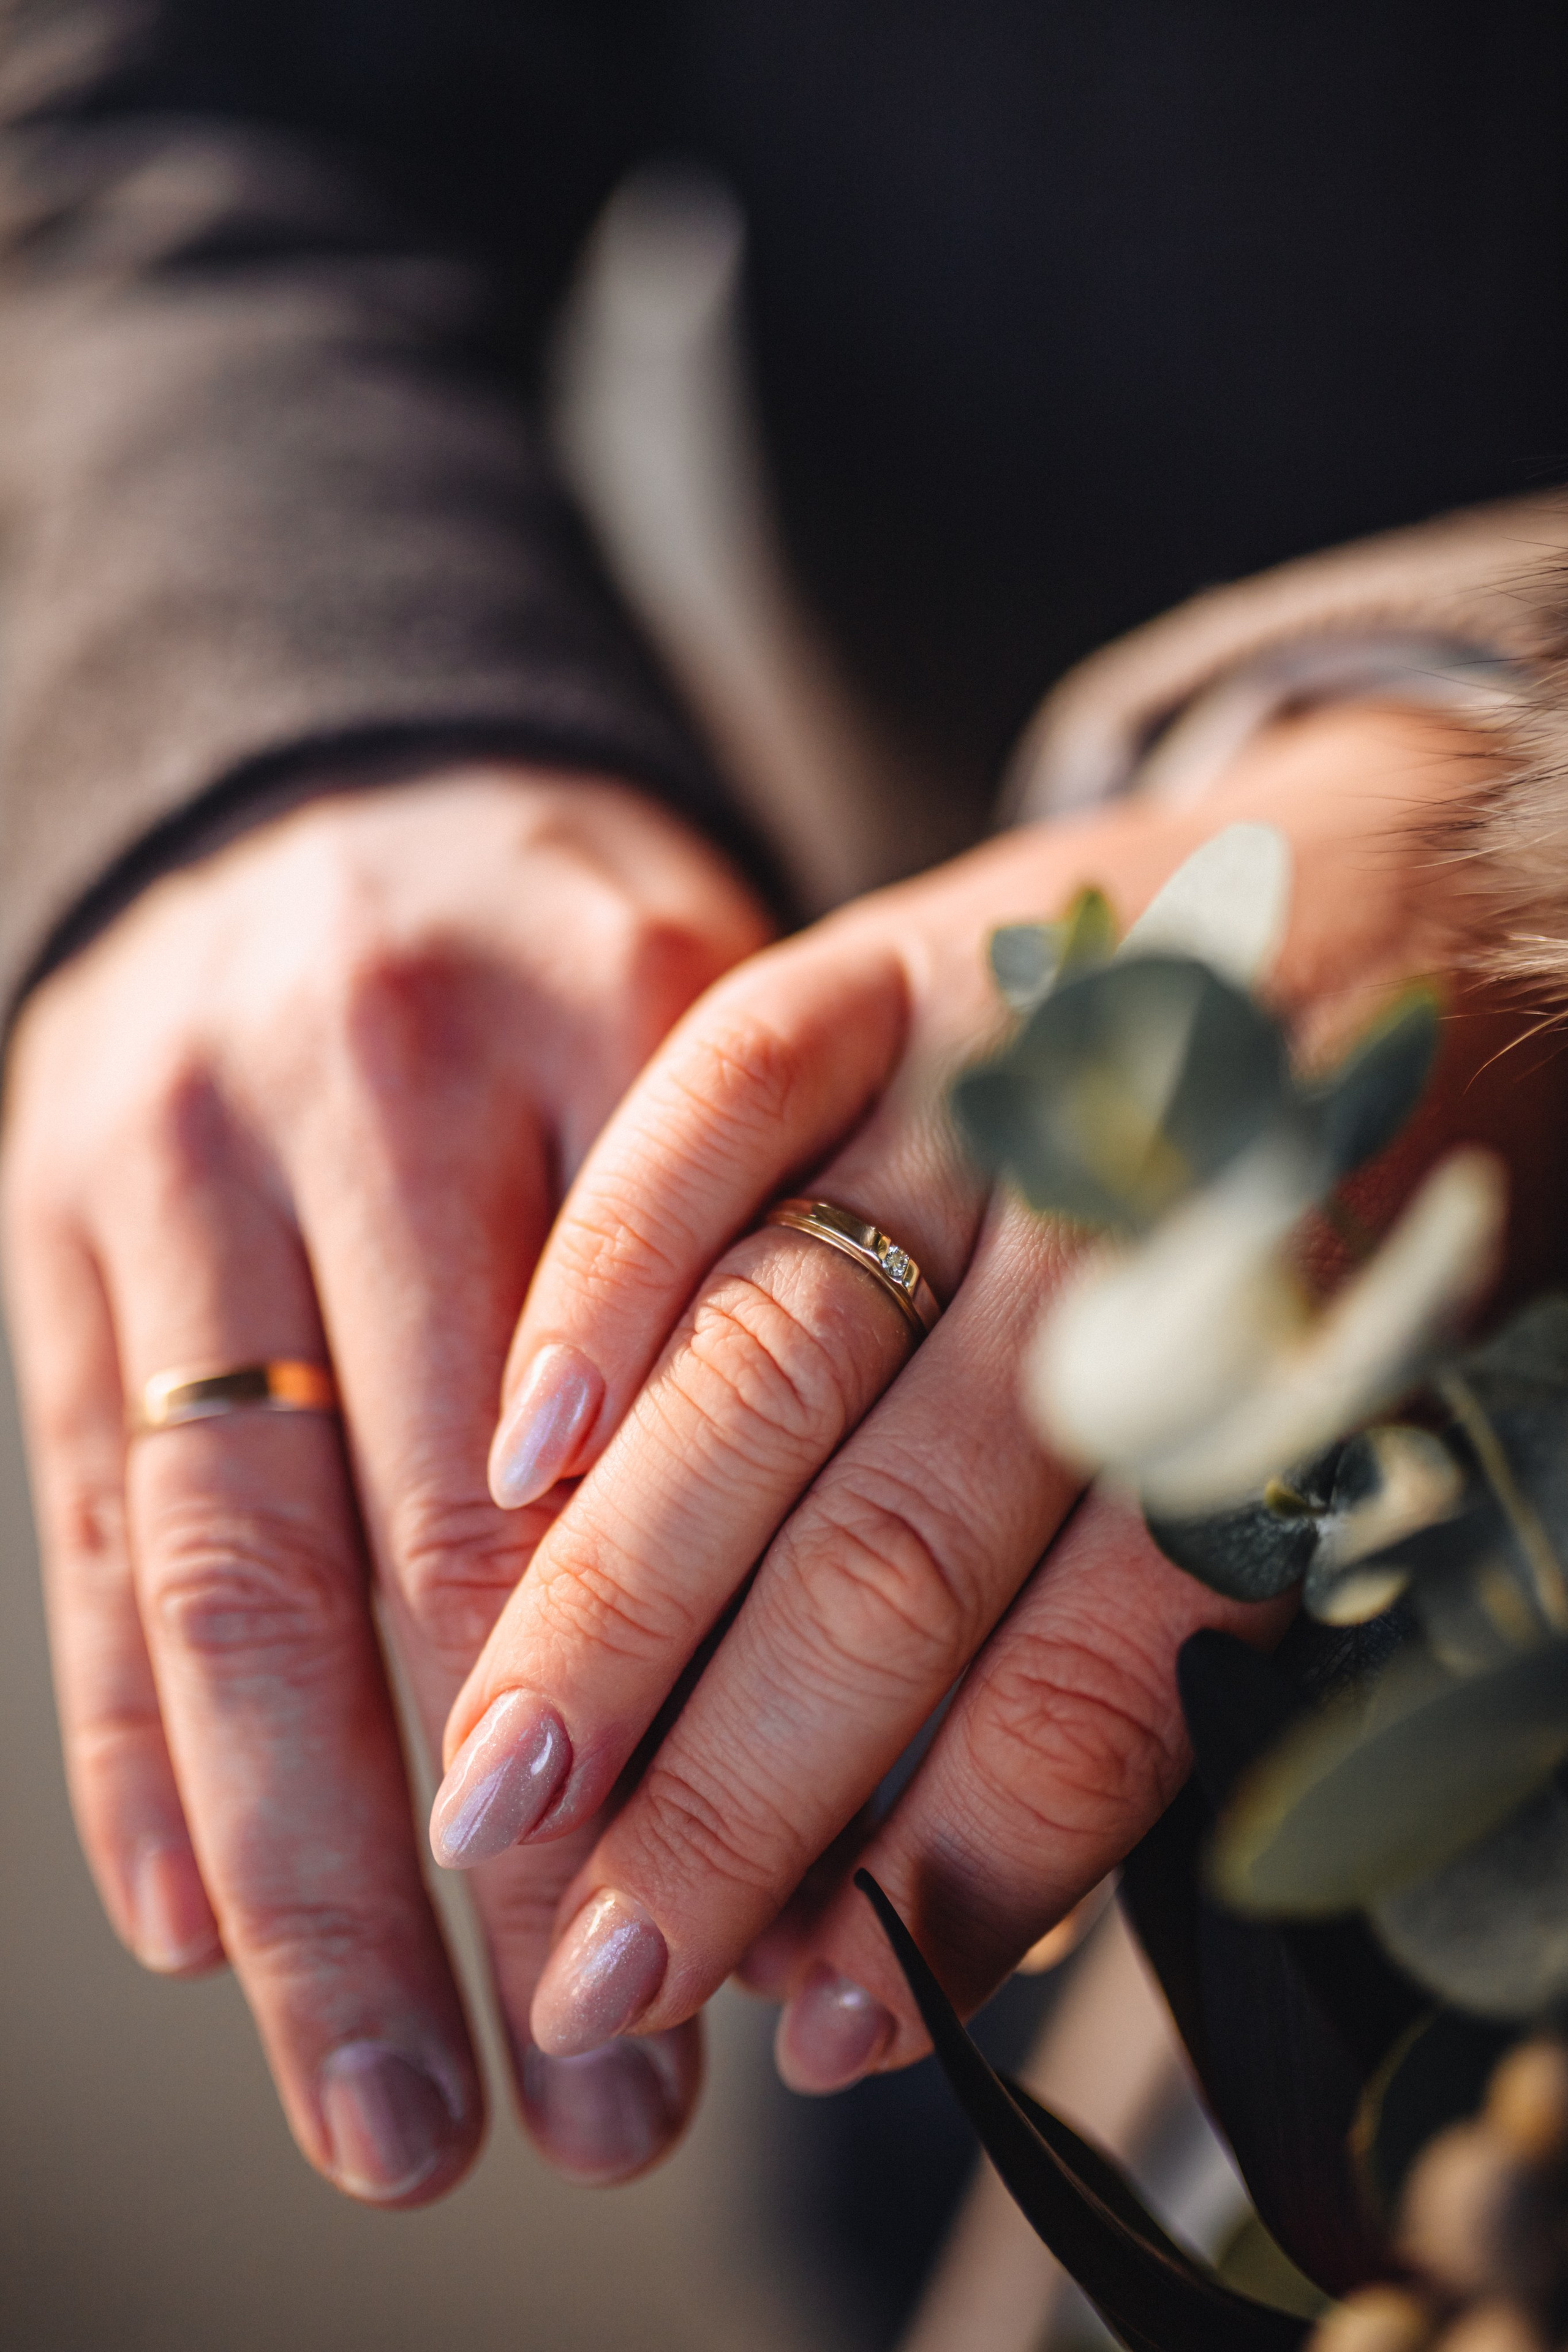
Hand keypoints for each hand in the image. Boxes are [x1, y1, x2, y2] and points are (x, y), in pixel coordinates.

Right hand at [0, 766, 768, 2197]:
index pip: (652, 1432)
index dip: (700, 1718)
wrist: (330, 785)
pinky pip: (85, 1520)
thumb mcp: (729, 1027)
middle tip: (596, 2102)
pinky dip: (134, 1739)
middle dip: (513, 1856)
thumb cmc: (569, 953)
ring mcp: (180, 1162)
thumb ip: (785, 1278)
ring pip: (235, 1570)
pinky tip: (194, 1925)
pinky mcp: (52, 1237)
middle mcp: (376, 1087)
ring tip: (397, 2101)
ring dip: (307, 1875)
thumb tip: (867, 1660)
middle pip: (433, 1537)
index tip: (769, 1945)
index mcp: (605, 1022)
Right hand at [434, 705, 1567, 2105]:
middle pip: (895, 1544)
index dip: (944, 1856)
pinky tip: (517, 1445)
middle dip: (726, 1784)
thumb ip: (1164, 1639)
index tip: (808, 2011)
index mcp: (1295, 1359)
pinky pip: (719, 1103)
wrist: (1429, 873)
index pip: (1090, 1660)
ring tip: (507, 1779)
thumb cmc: (1399, 1189)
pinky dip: (611, 1271)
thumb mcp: (1359, 1406)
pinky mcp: (892, 959)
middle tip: (594, 1964)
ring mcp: (995, 1074)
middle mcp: (1134, 1220)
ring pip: (778, 1362)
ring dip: (627, 1591)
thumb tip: (935, 1898)